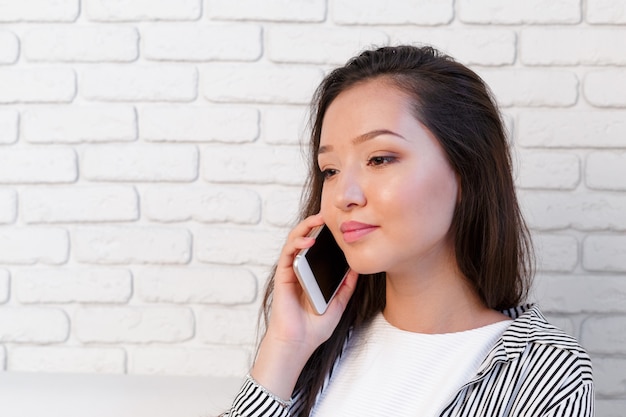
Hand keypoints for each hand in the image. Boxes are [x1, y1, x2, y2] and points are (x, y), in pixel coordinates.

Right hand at [250, 214, 358, 400]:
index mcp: (312, 275)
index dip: (326, 236)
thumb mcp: (339, 304)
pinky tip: (308, 240)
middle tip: (329, 215)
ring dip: (305, 228)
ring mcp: (290, 272)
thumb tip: (357, 268)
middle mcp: (300, 270)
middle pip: (306, 241)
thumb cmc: (315, 327)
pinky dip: (296, 243)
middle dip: (315, 225)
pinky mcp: (283, 276)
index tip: (340, 226)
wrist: (299, 343)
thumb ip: (346, 286)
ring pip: (294, 242)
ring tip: (318, 220)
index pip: (318, 249)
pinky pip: (287, 254)